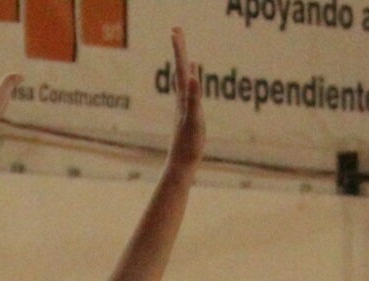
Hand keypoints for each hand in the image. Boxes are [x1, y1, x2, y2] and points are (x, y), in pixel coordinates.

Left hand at [164, 27, 204, 170]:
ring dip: (184, 63)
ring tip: (185, 52)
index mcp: (183, 97)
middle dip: (180, 49)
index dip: (179, 48)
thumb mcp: (193, 119)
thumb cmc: (188, 144)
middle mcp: (182, 98)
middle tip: (176, 30)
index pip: (180, 67)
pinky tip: (192, 77)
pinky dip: (192, 80)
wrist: (181, 162)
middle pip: (180, 68)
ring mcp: (185, 105)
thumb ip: (193, 98)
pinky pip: (190, 92)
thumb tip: (192, 76)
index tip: (175, 30)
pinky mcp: (189, 114)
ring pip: (184, 79)